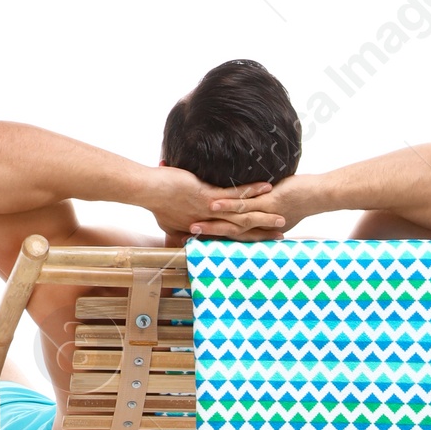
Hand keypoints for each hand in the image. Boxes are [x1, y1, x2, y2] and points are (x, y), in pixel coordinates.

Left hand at [140, 166, 277, 238]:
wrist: (148, 191)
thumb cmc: (156, 205)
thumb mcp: (169, 224)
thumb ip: (179, 231)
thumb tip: (183, 237)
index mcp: (204, 229)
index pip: (230, 237)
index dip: (247, 240)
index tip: (262, 242)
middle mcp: (211, 222)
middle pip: (242, 230)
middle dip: (263, 233)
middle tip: (281, 233)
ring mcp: (212, 210)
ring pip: (243, 214)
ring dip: (264, 215)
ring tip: (281, 216)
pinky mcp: (210, 195)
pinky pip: (236, 194)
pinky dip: (252, 190)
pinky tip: (267, 187)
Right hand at [192, 175, 317, 240]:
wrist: (319, 196)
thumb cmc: (297, 199)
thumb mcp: (274, 209)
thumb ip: (258, 211)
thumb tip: (243, 209)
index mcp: (258, 228)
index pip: (230, 235)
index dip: (210, 237)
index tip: (190, 240)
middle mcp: (258, 225)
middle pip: (228, 232)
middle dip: (206, 235)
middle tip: (184, 238)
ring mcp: (263, 214)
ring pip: (234, 221)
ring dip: (212, 224)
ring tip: (192, 226)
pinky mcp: (269, 203)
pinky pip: (246, 204)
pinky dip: (228, 204)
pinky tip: (212, 204)